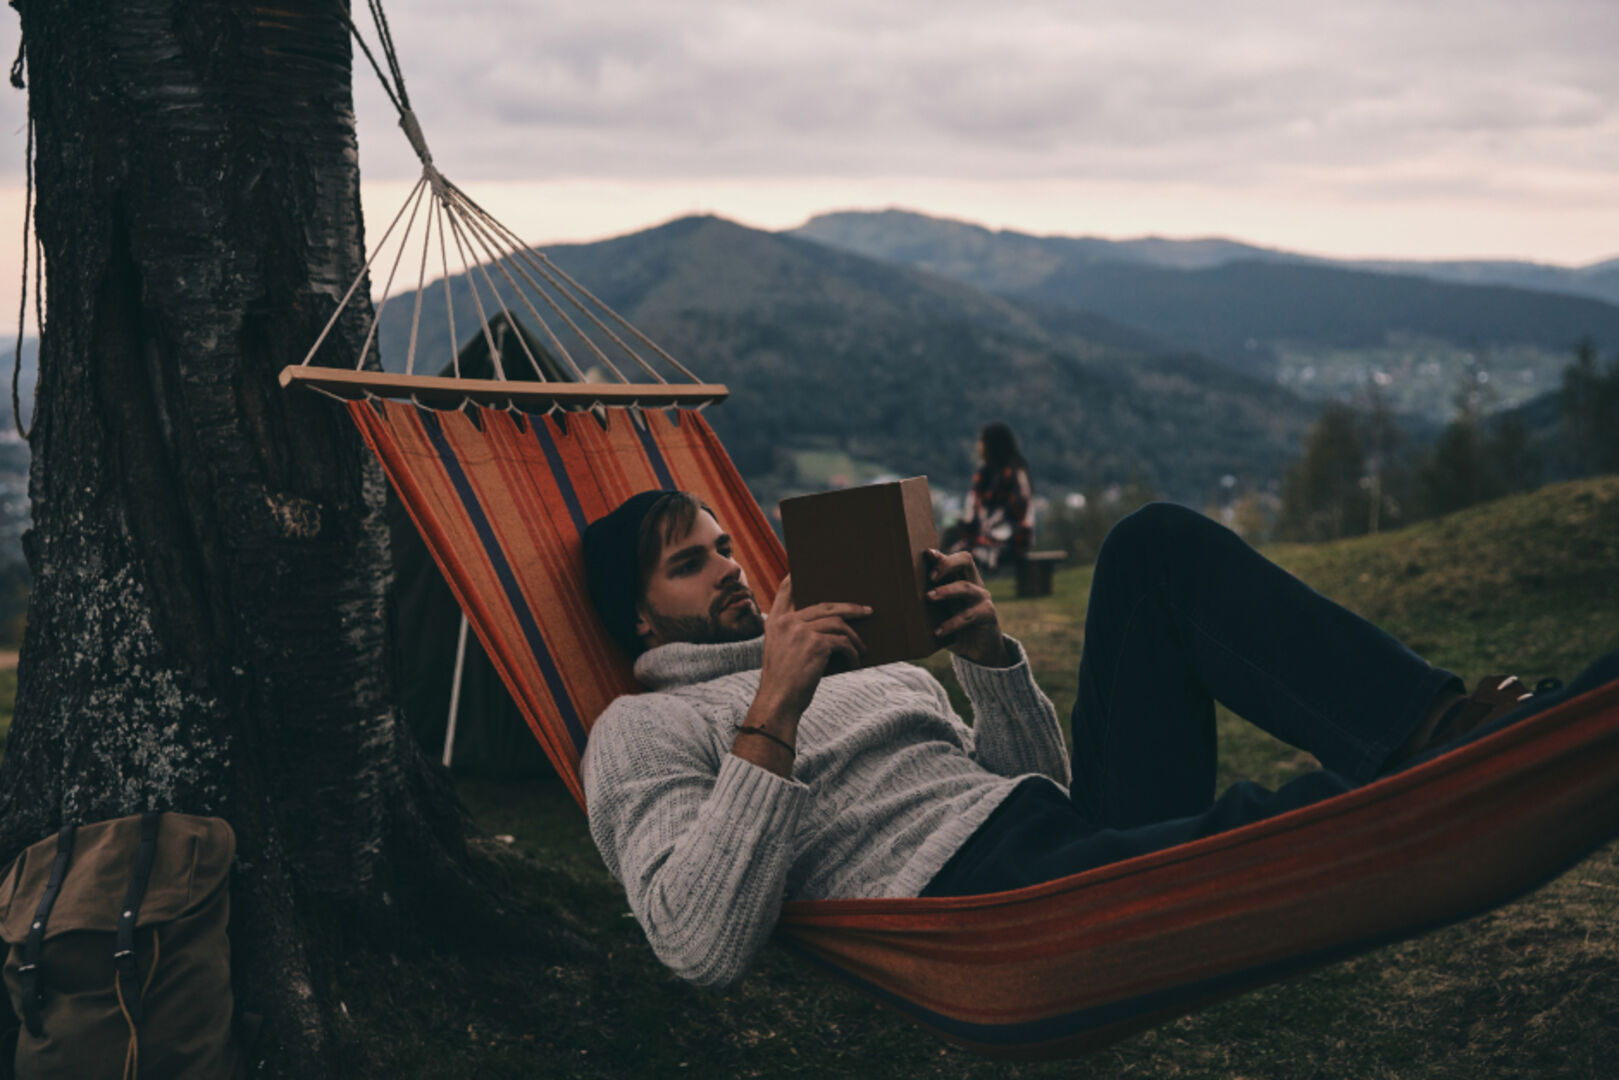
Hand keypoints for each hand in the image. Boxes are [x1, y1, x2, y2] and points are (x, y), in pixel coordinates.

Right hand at [753, 576, 870, 720]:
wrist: (778, 702)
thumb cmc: (784, 681)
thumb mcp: (781, 651)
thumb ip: (795, 634)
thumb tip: (832, 625)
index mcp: (775, 622)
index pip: (786, 590)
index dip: (796, 577)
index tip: (805, 568)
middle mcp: (786, 622)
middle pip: (825, 605)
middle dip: (850, 608)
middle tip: (867, 611)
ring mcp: (801, 631)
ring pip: (838, 624)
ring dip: (854, 638)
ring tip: (862, 649)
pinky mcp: (815, 644)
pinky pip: (843, 643)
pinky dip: (852, 653)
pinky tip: (853, 663)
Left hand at [925, 549, 1010, 666]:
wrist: (979, 650)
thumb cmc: (954, 628)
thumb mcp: (940, 615)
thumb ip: (928, 605)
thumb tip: (898, 602)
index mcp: (961, 579)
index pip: (954, 559)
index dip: (941, 555)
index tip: (926, 553)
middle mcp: (974, 584)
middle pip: (966, 560)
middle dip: (946, 564)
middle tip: (930, 577)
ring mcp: (982, 598)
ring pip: (966, 587)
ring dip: (947, 591)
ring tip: (929, 597)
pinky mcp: (988, 614)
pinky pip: (969, 615)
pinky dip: (952, 623)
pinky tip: (938, 632)